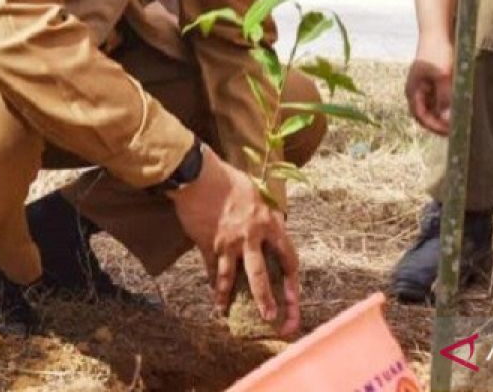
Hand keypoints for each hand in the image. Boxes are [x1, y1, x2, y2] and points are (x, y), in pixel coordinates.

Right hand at [170, 147, 300, 336]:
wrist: (197, 176)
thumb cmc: (227, 178)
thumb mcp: (254, 192)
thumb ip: (263, 212)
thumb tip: (270, 222)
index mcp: (267, 221)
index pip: (287, 254)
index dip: (292, 277)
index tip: (294, 294)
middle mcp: (250, 236)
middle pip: (260, 274)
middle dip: (265, 298)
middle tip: (269, 317)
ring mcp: (228, 243)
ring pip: (231, 277)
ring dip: (230, 298)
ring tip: (228, 314)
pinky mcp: (208, 244)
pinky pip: (212, 269)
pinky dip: (213, 283)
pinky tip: (213, 296)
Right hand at [406, 36, 454, 135]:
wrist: (437, 31)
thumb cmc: (437, 52)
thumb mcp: (443, 76)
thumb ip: (444, 98)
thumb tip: (446, 120)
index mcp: (413, 91)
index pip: (421, 117)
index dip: (435, 127)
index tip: (450, 132)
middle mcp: (416, 90)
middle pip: (426, 114)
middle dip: (439, 122)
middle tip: (456, 128)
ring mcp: (424, 85)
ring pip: (433, 106)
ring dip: (444, 113)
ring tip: (459, 117)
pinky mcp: (432, 79)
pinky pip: (438, 97)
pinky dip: (447, 102)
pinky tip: (459, 103)